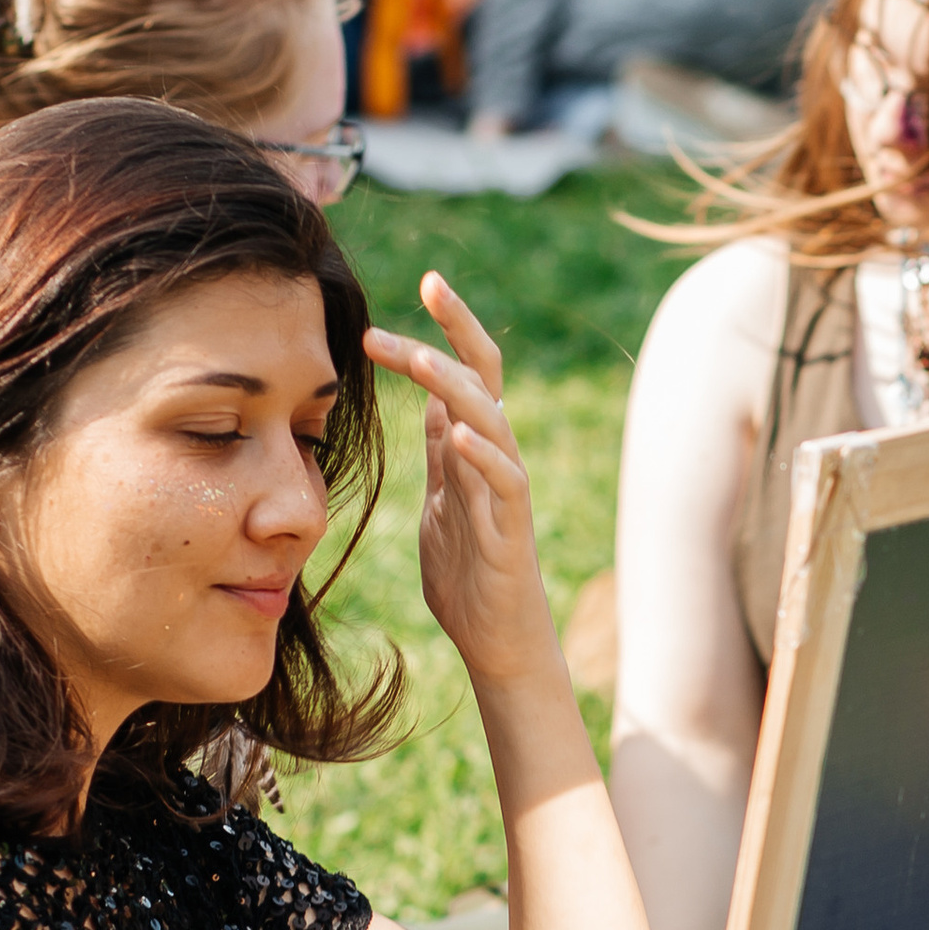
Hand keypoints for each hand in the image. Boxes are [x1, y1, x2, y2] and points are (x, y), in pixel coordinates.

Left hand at [368, 273, 561, 691]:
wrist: (499, 646)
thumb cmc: (469, 581)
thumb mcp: (440, 507)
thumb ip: (440, 459)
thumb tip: (432, 409)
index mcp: (472, 452)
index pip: (463, 375)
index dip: (446, 329)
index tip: (421, 283)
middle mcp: (494, 462)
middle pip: (485, 379)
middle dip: (458, 330)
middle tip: (429, 285)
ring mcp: (505, 496)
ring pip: (491, 422)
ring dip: (455, 386)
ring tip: (418, 358)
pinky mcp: (510, 535)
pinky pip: (504, 486)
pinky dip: (482, 456)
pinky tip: (457, 432)